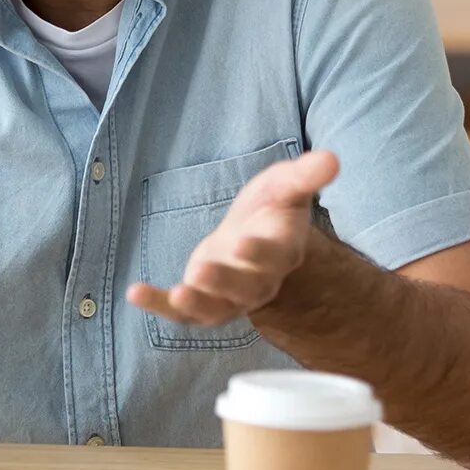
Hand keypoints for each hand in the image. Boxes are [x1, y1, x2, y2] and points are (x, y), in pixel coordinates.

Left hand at [126, 151, 339, 327]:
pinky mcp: (202, 301)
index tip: (244, 242)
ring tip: (177, 295)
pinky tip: (135, 292)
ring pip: (216, 307)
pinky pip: (182, 311)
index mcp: (280, 251)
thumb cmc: (271, 209)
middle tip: (202, 271)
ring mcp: (229, 296)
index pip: (274, 255)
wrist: (254, 237)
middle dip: (224, 281)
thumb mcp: (285, 185)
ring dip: (196, 303)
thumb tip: (334, 158)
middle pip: (244, 287)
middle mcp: (258, 281)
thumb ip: (306, 176)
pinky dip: (159, 304)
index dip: (260, 252)